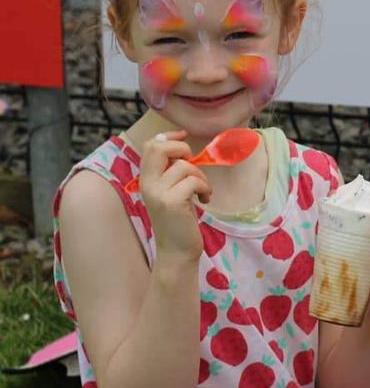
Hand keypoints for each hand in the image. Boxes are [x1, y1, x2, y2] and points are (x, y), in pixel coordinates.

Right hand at [138, 132, 210, 260]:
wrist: (177, 250)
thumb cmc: (179, 220)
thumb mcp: (172, 191)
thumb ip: (172, 172)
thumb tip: (183, 147)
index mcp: (146, 179)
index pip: (150, 146)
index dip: (169, 137)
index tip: (185, 137)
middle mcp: (147, 184)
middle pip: (159, 147)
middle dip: (182, 149)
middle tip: (193, 166)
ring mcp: (158, 193)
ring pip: (184, 166)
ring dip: (201, 177)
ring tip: (202, 192)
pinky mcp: (171, 202)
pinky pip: (194, 181)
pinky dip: (205, 189)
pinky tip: (204, 201)